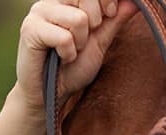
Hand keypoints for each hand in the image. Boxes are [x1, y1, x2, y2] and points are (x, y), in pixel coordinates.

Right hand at [15, 0, 137, 115]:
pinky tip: (60, 58)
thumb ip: (115, 20)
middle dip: (95, 23)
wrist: (50, 94)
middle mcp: (51, 0)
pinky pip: (64, 37)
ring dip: (80, 43)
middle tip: (82, 41)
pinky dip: (68, 53)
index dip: (106, 0)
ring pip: (78, 19)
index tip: (110, 14)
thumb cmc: (73, 68)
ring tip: (69, 52)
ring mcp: (39, 12)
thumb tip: (135, 2)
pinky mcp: (30, 29)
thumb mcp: (100, 42)